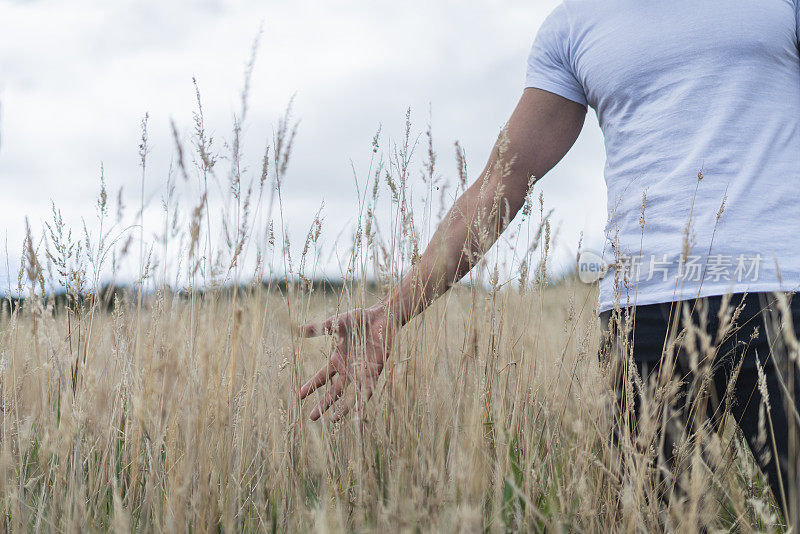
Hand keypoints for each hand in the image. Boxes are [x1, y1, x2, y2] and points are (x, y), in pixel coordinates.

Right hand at [299, 304, 393, 421]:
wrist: (381, 315)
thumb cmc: (359, 318)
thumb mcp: (335, 323)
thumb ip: (318, 328)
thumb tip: (296, 328)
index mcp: (338, 360)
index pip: (322, 377)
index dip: (311, 386)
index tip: (300, 396)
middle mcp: (349, 369)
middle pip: (333, 391)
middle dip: (323, 404)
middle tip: (311, 417)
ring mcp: (361, 371)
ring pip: (351, 394)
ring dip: (343, 407)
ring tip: (334, 420)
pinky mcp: (374, 370)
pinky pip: (368, 387)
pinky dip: (363, 397)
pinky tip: (357, 409)